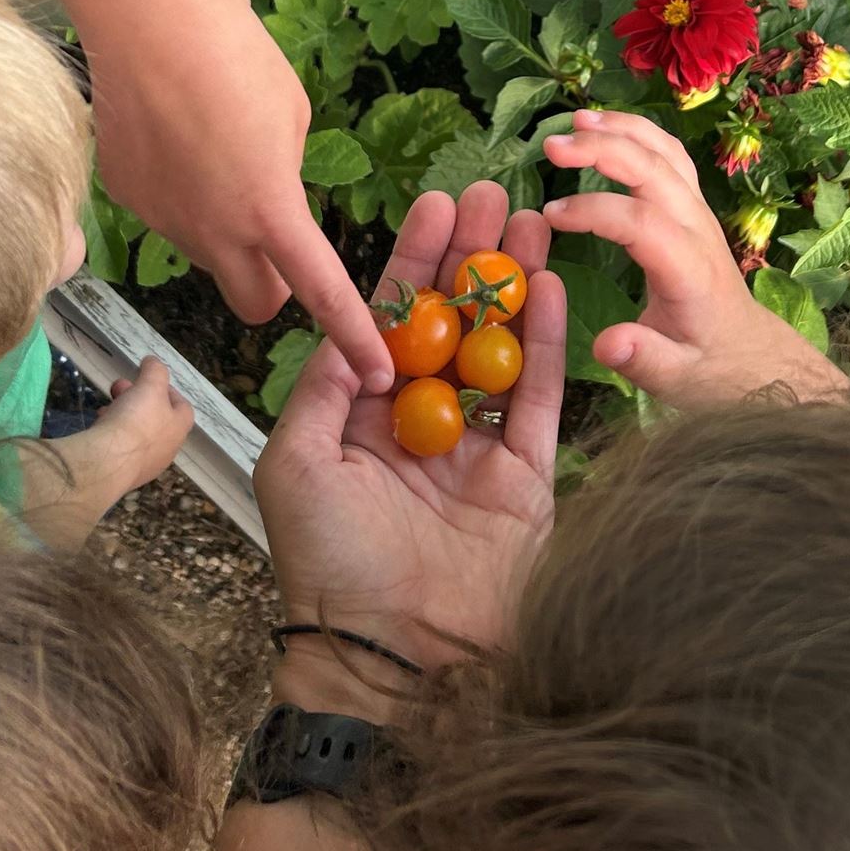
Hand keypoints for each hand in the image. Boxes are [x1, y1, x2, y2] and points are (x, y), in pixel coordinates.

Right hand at [90, 0, 395, 388]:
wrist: (145, 17)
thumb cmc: (237, 51)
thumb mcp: (291, 115)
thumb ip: (285, 174)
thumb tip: (268, 192)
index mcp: (269, 211)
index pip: (320, 293)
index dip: (352, 337)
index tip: (377, 373)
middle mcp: (212, 233)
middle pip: (253, 304)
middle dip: (274, 290)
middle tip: (279, 244)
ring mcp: (162, 221)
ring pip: (207, 255)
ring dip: (222, 233)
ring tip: (215, 155)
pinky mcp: (124, 199)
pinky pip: (166, 217)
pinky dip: (179, 198)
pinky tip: (173, 139)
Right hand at [100, 355, 196, 489]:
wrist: (109, 463)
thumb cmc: (136, 420)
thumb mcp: (150, 385)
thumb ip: (154, 371)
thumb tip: (153, 362)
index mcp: (179, 428)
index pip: (181, 406)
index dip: (165, 389)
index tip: (147, 380)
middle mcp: (167, 449)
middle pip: (156, 419)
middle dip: (137, 399)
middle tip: (120, 389)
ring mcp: (146, 464)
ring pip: (137, 434)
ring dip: (123, 416)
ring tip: (105, 407)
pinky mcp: (125, 473)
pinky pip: (121, 448)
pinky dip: (113, 435)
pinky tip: (99, 429)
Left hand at [255, 182, 563, 700]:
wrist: (392, 658)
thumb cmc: (329, 566)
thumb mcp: (298, 461)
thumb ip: (326, 384)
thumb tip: (353, 323)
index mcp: (365, 419)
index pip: (394, 321)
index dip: (415, 261)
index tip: (434, 205)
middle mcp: (424, 427)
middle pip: (455, 321)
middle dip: (472, 255)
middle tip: (493, 192)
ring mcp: (479, 452)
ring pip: (502, 347)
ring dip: (514, 283)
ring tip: (530, 220)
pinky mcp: (527, 480)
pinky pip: (538, 398)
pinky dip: (547, 343)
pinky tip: (551, 287)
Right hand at [542, 107, 839, 409]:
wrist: (755, 358)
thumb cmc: (712, 370)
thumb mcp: (678, 381)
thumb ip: (644, 359)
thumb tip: (606, 343)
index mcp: (689, 269)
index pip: (641, 221)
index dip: (594, 211)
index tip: (550, 216)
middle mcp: (698, 230)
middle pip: (655, 169)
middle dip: (604, 148)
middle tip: (551, 145)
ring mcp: (700, 214)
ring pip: (667, 152)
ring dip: (623, 129)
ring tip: (575, 119)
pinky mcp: (695, 209)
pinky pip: (670, 157)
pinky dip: (638, 133)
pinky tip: (606, 127)